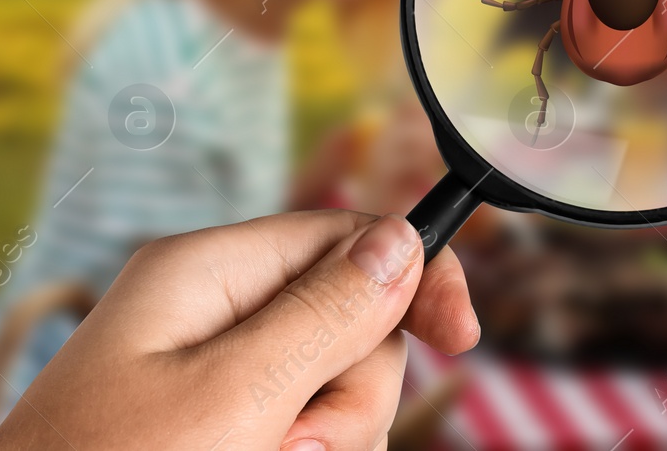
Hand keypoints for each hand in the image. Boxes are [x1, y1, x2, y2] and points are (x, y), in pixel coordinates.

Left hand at [0, 211, 480, 450]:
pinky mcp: (221, 432)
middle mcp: (213, 317)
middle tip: (295, 446)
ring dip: (326, 442)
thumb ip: (322, 315)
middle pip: (350, 326)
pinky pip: (305, 433)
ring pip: (335, 392)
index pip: (345, 237)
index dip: (415, 276)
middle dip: (347, 397)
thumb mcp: (230, 396)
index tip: (462, 337)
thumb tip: (399, 240)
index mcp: (205, 274)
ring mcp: (215, 381)